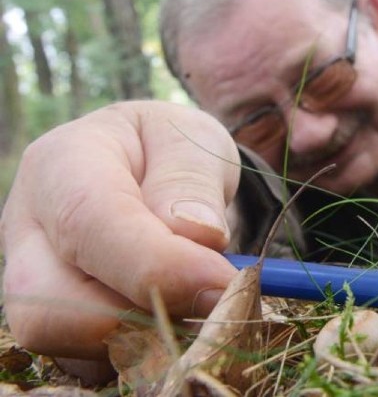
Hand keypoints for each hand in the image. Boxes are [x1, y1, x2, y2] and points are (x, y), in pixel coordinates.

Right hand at [1, 101, 240, 359]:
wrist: (153, 163)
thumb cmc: (170, 147)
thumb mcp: (191, 140)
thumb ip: (192, 181)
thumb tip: (197, 236)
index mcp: (60, 166)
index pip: (89, 225)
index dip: (156, 265)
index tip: (221, 284)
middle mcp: (30, 231)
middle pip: (49, 307)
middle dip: (140, 318)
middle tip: (215, 303)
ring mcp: (35, 284)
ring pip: (69, 347)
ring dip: (148, 340)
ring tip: (205, 304)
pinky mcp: (61, 322)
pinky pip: (92, 362)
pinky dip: (144, 354)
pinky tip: (186, 320)